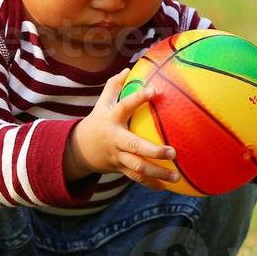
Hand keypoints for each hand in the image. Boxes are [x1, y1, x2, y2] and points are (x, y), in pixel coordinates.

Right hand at [66, 69, 180, 189]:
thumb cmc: (98, 121)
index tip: (155, 91)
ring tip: (176, 175)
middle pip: (134, 147)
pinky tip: (167, 187)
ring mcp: (118, 157)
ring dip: (157, 173)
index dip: (138, 98)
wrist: (79, 150)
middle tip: (173, 152)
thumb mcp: (102, 103)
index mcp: (112, 120)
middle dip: (153, 151)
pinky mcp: (121, 169)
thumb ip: (114, 86)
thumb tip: (129, 68)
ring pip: (137, 168)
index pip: (125, 106)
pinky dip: (151, 184)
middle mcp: (116, 140)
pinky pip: (136, 179)